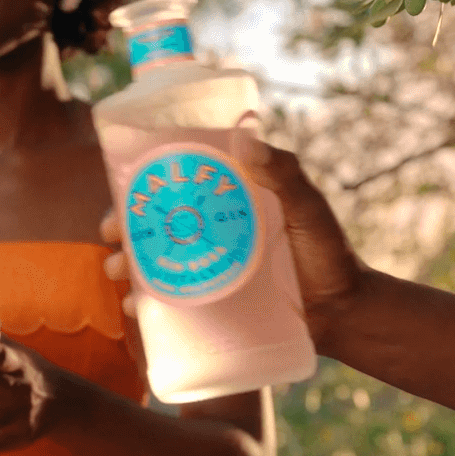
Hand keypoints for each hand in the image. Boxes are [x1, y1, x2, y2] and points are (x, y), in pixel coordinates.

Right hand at [99, 136, 365, 348]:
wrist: (343, 313)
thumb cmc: (330, 254)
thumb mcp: (308, 209)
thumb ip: (284, 175)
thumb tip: (245, 141)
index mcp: (226, 204)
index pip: (175, 187)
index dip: (141, 187)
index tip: (123, 189)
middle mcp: (209, 235)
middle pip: (152, 226)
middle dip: (122, 229)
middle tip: (111, 237)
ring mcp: (206, 270)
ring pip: (152, 262)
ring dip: (125, 266)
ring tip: (117, 273)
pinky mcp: (209, 305)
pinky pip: (168, 303)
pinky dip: (145, 304)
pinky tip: (134, 308)